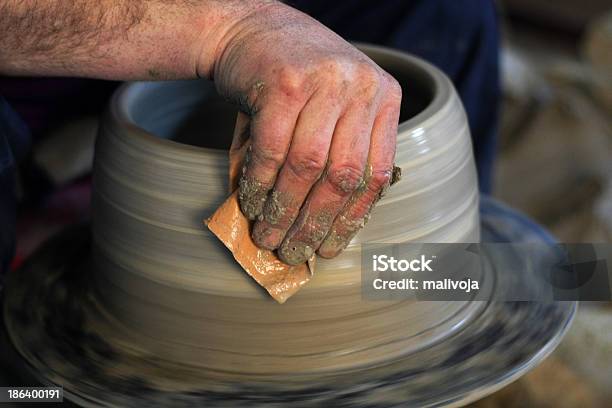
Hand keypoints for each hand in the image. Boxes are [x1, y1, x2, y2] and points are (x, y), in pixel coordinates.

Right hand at [210, 2, 401, 264]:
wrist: (251, 28)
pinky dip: (260, 184)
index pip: (375, 174)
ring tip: (268, 238)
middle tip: (293, 252)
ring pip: (308, 167)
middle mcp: (361, 89)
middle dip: (315, 224)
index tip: (329, 248)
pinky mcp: (284, 82)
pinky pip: (273, 150)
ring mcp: (324, 82)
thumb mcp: (330, 111)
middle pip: (342, 175)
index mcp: (384, 99)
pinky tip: (250, 205)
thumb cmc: (293, 82)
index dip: (351, 219)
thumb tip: (316, 231)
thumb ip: (331, 161)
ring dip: (284, 211)